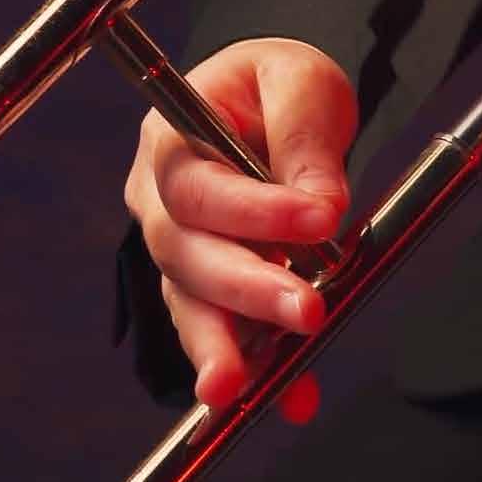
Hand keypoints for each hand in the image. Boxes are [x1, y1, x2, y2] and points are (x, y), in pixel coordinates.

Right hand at [123, 37, 356, 412]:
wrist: (273, 105)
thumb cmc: (278, 86)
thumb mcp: (300, 82)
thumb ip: (305, 136)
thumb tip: (323, 209)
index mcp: (168, 139)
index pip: (199, 186)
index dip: (254, 211)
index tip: (319, 221)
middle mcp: (158, 202)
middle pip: (187, 256)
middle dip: (246, 290)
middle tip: (306, 312)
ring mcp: (179, 251)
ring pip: (192, 306)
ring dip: (223, 349)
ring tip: (241, 391)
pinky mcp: (210, 290)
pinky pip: (228, 335)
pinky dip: (264, 373)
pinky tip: (294, 399)